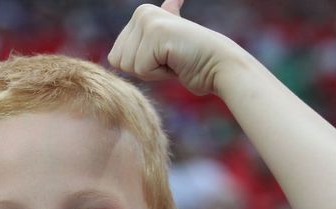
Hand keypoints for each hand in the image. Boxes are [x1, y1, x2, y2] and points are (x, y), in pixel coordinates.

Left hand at [108, 1, 240, 94]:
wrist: (219, 67)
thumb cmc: (193, 62)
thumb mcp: (166, 46)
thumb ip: (158, 30)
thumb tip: (172, 2)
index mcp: (140, 14)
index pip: (116, 57)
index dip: (140, 67)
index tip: (163, 59)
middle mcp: (141, 12)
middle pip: (118, 61)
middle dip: (143, 70)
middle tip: (169, 60)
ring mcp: (148, 21)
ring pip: (128, 65)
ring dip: (152, 72)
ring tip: (173, 59)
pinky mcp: (155, 33)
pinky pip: (141, 69)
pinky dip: (159, 74)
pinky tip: (176, 62)